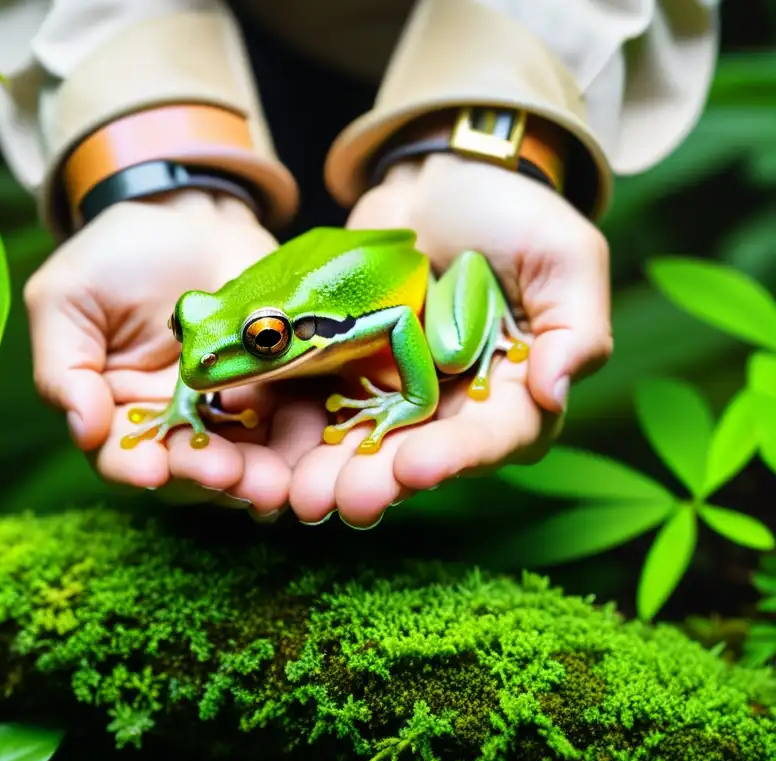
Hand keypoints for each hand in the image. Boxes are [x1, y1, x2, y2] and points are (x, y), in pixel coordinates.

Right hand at [22, 190, 296, 514]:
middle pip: (188, 470)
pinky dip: (300, 445)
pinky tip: (310, 452)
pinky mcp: (278, 391)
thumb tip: (82, 429)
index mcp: (117, 411)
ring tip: (272, 482)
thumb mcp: (67, 298)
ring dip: (258, 476)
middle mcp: (174, 424)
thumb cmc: (115, 255)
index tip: (152, 470)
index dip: (134, 467)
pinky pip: (291, 426)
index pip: (120, 456)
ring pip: (244, 460)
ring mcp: (229, 412)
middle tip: (228, 476)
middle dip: (207, 477)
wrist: (191, 215)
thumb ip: (63, 366)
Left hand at [288, 153, 612, 527]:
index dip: (457, 456)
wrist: (440, 178)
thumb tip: (557, 390)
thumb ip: (574, 323)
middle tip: (343, 503)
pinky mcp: (347, 368)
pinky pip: (319, 403)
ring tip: (301, 497)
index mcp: (515, 392)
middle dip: (381, 480)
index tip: (418, 469)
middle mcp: (453, 406)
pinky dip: (294, 431)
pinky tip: (266, 454)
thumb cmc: (514, 213)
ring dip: (332, 472)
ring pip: (364, 442)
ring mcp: (395, 390)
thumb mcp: (564, 254)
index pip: (493, 437)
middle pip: (420, 454)